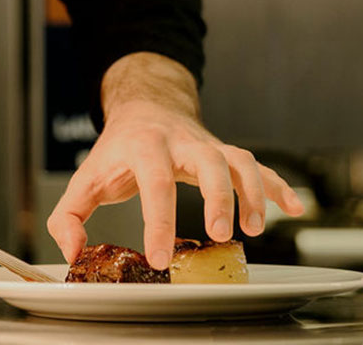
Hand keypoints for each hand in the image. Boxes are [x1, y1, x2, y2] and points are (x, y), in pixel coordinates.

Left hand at [46, 52, 303, 269]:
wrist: (146, 107)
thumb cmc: (118, 150)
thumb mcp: (85, 178)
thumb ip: (68, 217)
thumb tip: (75, 250)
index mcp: (145, 145)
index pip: (155, 181)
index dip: (158, 220)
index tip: (160, 256)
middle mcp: (182, 142)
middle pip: (208, 160)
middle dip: (218, 196)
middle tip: (219, 233)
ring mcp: (209, 145)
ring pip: (239, 159)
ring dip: (253, 192)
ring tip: (253, 229)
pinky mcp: (227, 154)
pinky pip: (259, 166)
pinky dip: (279, 187)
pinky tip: (294, 208)